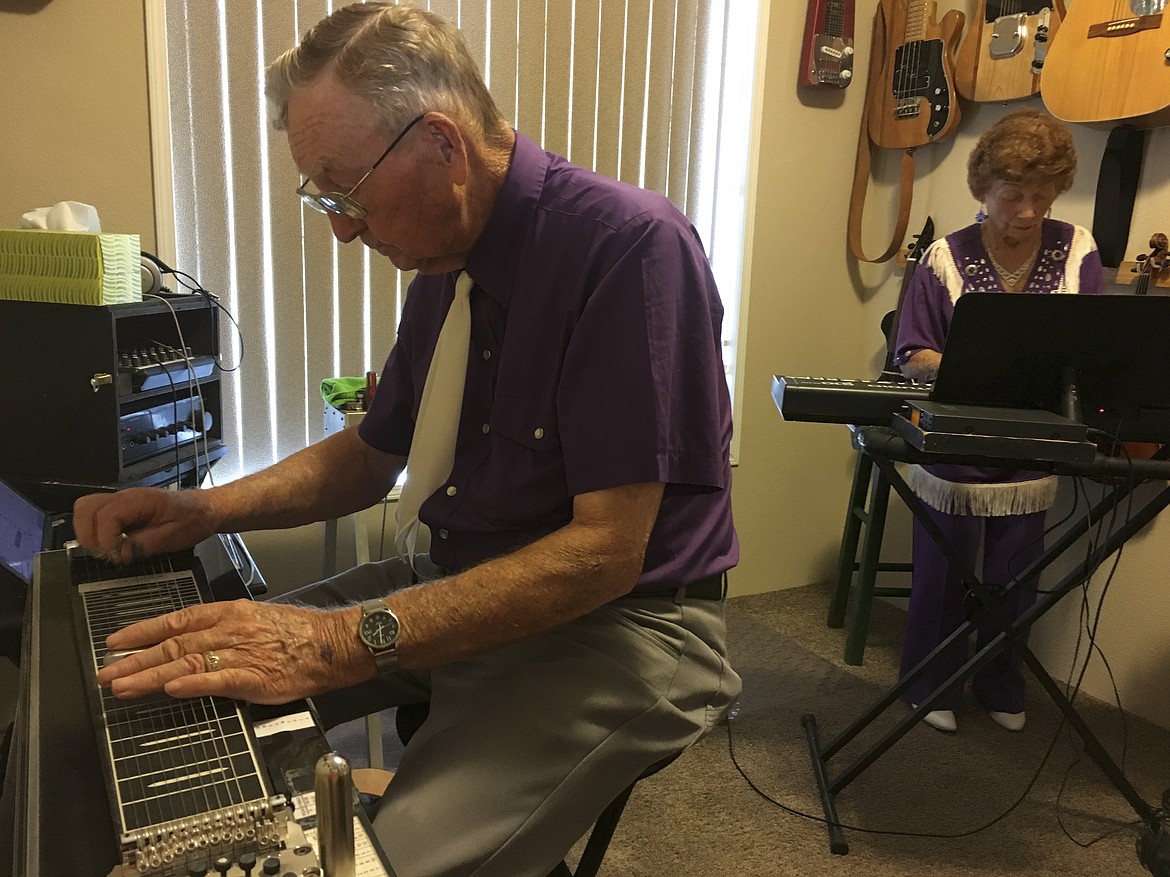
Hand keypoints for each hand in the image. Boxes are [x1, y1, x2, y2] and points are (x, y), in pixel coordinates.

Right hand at [74, 487, 217, 563]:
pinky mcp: (121, 508)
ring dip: (87, 531)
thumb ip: (144, 545)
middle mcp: (125, 496)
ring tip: (104, 550)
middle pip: (86, 507)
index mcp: (140, 501)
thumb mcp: (174, 537)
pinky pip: (96, 514)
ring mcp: (121, 500)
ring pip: (86, 508)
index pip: (107, 516)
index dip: (106, 539)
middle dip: (87, 534)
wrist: (205, 508)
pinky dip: (95, 530)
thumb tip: (120, 554)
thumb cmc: (193, 519)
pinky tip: (110, 544)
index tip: (115, 556)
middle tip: (104, 554)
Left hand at [95, 599, 367, 703]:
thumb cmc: (299, 633)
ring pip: (186, 663)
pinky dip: (193, 684)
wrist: (332, 643)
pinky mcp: (253, 678)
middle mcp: (229, 630)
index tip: (115, 642)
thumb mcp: (256, 617)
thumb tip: (193, 644)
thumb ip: (225, 629)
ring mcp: (240, 654)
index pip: (177, 620)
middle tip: (105, 673)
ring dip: (150, 675)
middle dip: (135, 661)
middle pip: (173, 645)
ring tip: (122, 686)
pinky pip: (217, 681)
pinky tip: (171, 689)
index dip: (143, 631)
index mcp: (229, 613)